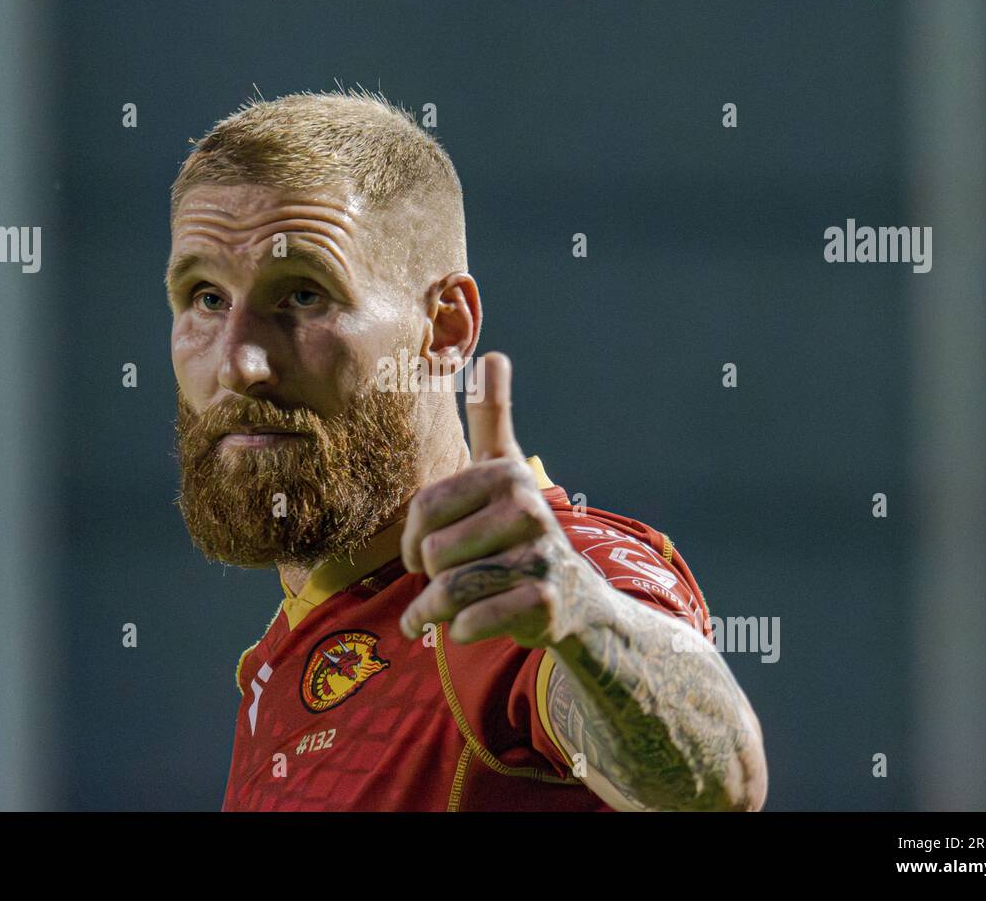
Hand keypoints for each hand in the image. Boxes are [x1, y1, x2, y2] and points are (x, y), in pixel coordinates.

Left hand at [398, 352, 599, 647]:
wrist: (574, 598)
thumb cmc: (518, 529)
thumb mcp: (503, 469)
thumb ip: (491, 416)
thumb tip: (493, 354)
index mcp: (506, 474)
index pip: (422, 509)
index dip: (412, 538)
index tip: (423, 549)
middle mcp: (528, 508)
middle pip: (432, 552)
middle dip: (428, 576)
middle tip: (444, 579)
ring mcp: (539, 556)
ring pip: (449, 590)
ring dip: (434, 610)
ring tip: (435, 614)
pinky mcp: (544, 602)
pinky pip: (471, 621)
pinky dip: (458, 630)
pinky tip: (463, 628)